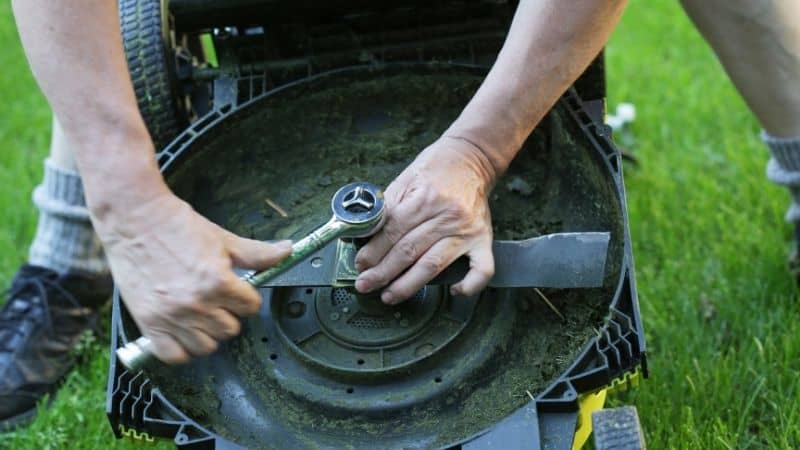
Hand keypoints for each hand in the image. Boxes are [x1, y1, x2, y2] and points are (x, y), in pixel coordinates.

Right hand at [101, 193, 290, 363]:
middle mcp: (195, 303)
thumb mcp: (223, 239)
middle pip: (230, 329)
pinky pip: (173, 355)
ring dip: (207, 332)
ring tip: (201, 314)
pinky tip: (183, 330)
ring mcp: (170, 316)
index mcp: (217, 282)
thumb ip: (257, 253)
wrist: (135, 219)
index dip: (246, 298)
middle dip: (228, 314)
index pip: (251, 307)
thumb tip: (287, 252)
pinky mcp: (148, 323)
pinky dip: (181, 348)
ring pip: (206, 346)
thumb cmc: (177, 226)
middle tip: (216, 298)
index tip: (237, 291)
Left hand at [354, 136, 496, 303]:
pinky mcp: (484, 239)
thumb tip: (362, 235)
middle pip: (409, 251)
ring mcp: (467, 230)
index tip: (360, 264)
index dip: (374, 251)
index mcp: (425, 198)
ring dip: (409, 284)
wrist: (472, 157)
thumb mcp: (405, 179)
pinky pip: (482, 269)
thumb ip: (386, 207)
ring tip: (390, 295)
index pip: (393, 231)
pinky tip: (454, 292)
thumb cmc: (436, 168)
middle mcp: (447, 216)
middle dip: (383, 272)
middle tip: (365, 284)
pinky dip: (470, 285)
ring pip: (434, 264)